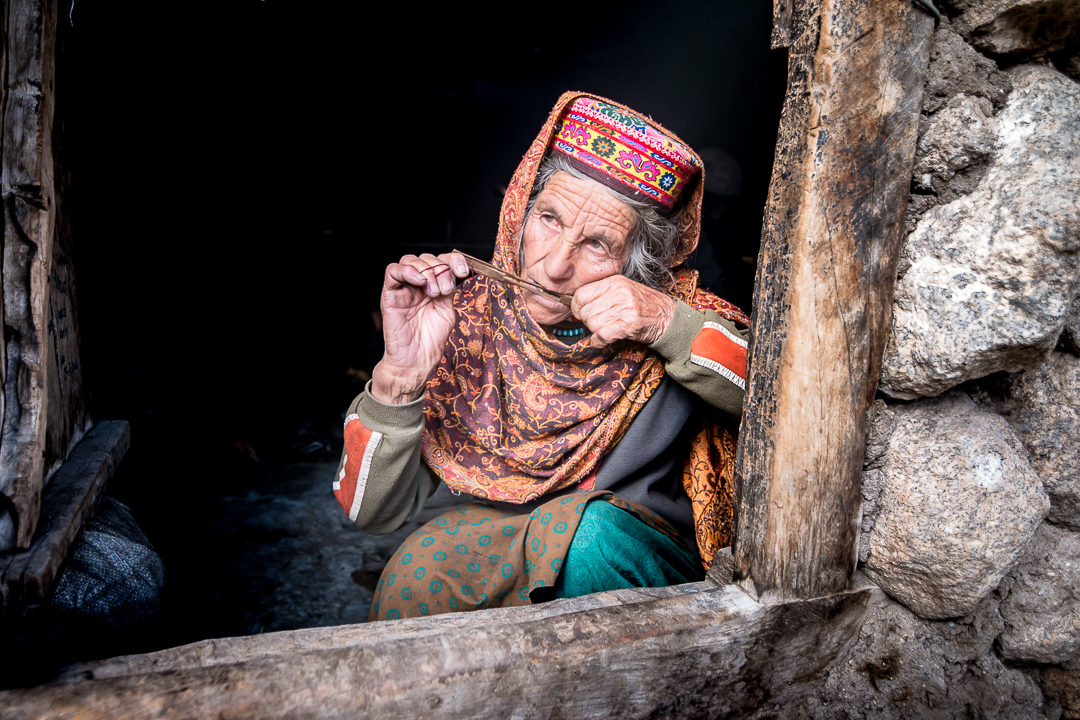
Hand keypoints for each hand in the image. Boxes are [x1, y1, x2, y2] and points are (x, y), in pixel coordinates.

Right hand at [371, 252, 469, 403]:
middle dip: (440, 270)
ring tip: (433, 292)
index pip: (441, 261)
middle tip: (445, 290)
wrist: (416, 360)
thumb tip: (455, 271)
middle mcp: (418, 285)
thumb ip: (449, 290)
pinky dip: (407, 271)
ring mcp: (403, 288)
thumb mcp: (446, 310)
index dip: (453, 260)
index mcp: (433, 286)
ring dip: (427, 271)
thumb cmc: (430, 340)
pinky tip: (419, 281)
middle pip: (427, 258)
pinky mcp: (390, 294)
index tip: (462, 271)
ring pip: (410, 261)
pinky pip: (392, 271)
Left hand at [571, 275, 675, 348]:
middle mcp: (619, 292)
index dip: (576, 307)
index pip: (580, 294)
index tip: (581, 312)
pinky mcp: (629, 325)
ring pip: (592, 324)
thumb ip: (601, 294)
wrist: (668, 316)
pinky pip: (601, 335)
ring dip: (596, 331)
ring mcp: (625, 308)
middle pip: (585, 311)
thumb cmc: (643, 305)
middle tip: (599, 322)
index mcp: (614, 281)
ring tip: (609, 328)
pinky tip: (604, 339)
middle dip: (587, 321)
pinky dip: (599, 341)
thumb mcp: (622, 290)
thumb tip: (574, 304)